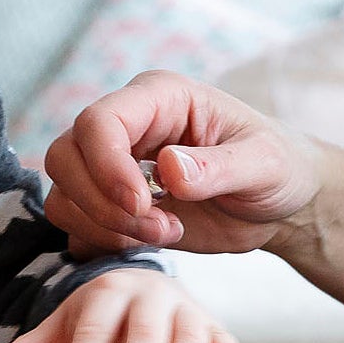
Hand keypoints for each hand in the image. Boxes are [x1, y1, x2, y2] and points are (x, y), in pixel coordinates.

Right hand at [42, 70, 324, 256]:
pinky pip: (73, 223)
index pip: (98, 121)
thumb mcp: (264, 165)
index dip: (107, 167)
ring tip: (167, 234)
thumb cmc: (279, 169)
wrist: (279, 204)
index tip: (144, 206)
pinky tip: (147, 244)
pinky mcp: (110, 202)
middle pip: (66, 157)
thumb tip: (169, 168)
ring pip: (64, 193)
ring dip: (105, 226)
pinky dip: (101, 241)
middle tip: (163, 228)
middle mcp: (128, 125)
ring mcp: (113, 164)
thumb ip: (221, 166)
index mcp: (160, 98)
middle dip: (104, 204)